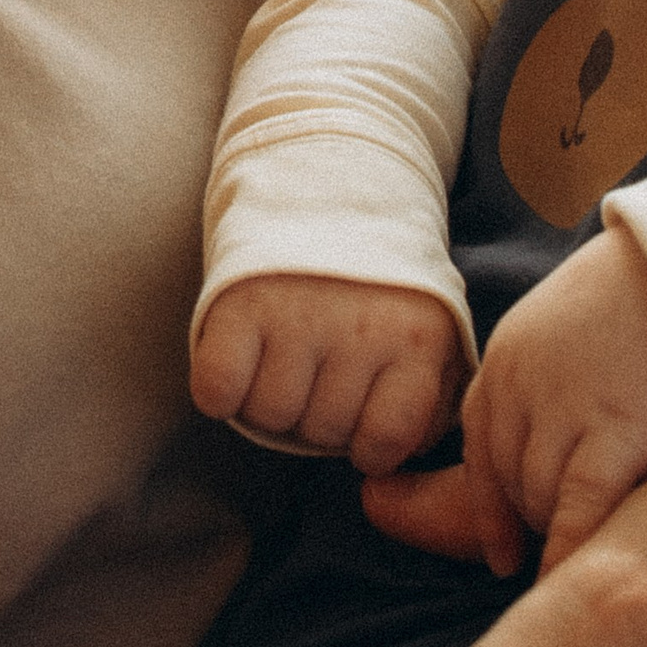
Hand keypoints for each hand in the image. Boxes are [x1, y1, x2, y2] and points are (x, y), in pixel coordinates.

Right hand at [190, 275, 464, 473]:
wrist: (323, 180)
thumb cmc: (377, 280)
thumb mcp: (428, 327)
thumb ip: (428, 397)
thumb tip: (393, 466)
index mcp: (417, 337)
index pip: (385, 442)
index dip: (366, 443)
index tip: (360, 415)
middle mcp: (360, 327)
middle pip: (322, 433)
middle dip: (316, 416)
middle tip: (315, 368)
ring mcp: (298, 315)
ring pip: (269, 416)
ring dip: (267, 400)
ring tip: (281, 355)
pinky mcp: (240, 303)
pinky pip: (218, 391)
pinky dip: (219, 390)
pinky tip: (239, 357)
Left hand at [383, 227, 646, 577]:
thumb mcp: (576, 324)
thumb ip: (553, 377)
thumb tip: (553, 432)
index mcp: (507, 356)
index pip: (481, 445)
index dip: (491, 505)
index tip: (501, 553)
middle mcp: (519, 383)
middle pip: (508, 478)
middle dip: (532, 519)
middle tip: (566, 552)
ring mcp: (562, 408)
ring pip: (539, 499)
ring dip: (560, 531)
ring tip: (597, 555)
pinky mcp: (614, 431)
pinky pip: (577, 511)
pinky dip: (570, 550)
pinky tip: (575, 579)